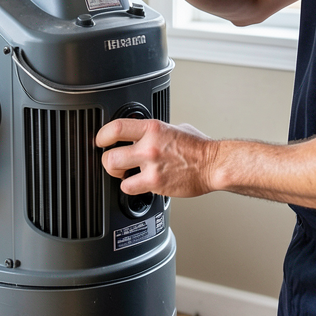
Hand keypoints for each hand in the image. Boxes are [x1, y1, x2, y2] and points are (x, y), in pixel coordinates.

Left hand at [96, 118, 219, 198]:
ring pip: (115, 171)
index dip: (102, 135)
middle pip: (109, 154)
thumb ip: (156, 131)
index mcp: (152, 128)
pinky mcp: (155, 183)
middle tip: (113, 161)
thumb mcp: (175, 127)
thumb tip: (144, 134)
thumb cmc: (198, 148)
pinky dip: (130, 187)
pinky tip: (139, 184)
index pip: (116, 127)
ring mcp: (151, 165)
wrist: (213, 164)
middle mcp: (149, 145)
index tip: (101, 140)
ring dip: (117, 174)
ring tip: (125, 173)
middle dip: (107, 159)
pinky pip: (128, 188)